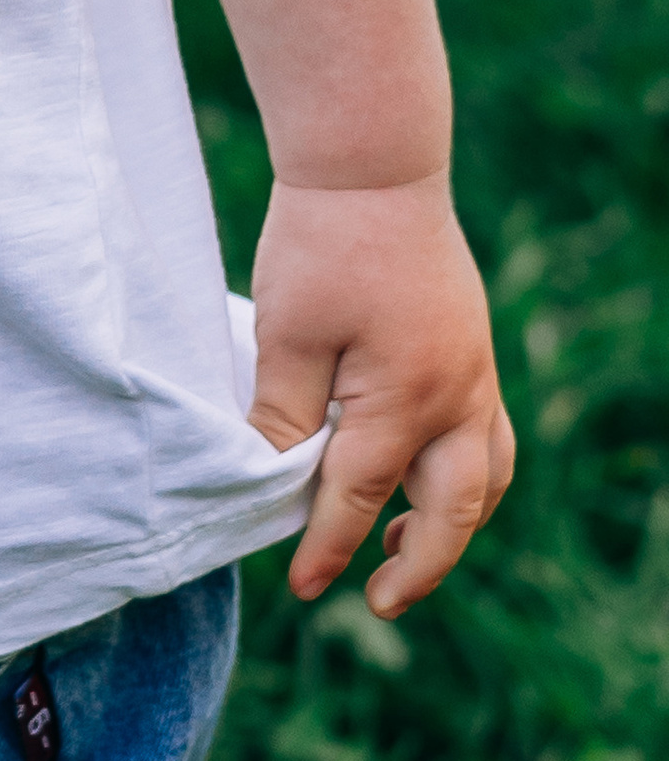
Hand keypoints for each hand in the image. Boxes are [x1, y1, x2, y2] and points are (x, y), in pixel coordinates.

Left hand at [248, 174, 513, 616]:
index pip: (360, 498)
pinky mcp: (471, 349)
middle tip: (379, 597)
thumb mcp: (286, 332)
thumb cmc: (322, 242)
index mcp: (405, 400)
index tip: (302, 588)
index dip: (329, 548)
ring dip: (454, 522)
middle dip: (420, 563)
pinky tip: (418, 470)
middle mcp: (457, 397)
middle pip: (454, 510)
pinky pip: (487, 435)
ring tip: (401, 541)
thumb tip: (273, 479)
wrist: (372, 163)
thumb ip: (282, 416)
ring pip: (486, 477)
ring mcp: (474, 373)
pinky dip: (464, 473)